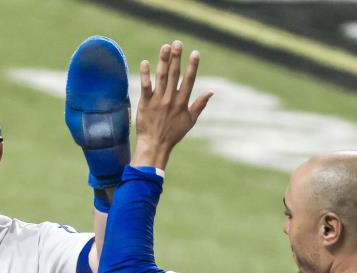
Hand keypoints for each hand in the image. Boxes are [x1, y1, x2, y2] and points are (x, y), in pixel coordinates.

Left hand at [132, 40, 212, 170]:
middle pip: (175, 74)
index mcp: (182, 102)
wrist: (155, 145)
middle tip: (178, 43)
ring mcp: (158, 101)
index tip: (195, 53)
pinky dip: (145, 75)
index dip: (192, 66)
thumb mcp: (190, 120)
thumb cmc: (173, 134)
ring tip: (165, 47)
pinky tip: (145, 62)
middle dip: (177, 58)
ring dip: (163, 61)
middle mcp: (170, 99)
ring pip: (161, 77)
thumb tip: (211, 91)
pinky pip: (145, 86)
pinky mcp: (145, 103)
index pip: (189, 80)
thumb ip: (200, 105)